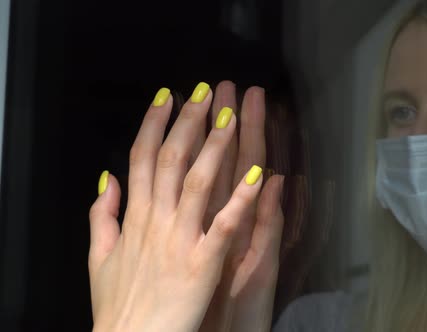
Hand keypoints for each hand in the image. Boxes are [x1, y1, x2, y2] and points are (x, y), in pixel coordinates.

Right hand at [88, 83, 282, 331]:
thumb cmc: (117, 305)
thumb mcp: (98, 257)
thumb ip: (103, 215)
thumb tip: (106, 179)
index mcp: (136, 217)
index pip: (143, 158)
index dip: (154, 123)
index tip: (168, 95)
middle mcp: (157, 220)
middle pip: (171, 159)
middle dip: (189, 121)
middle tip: (207, 89)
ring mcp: (181, 239)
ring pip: (199, 182)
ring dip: (216, 146)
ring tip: (233, 115)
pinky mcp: (204, 262)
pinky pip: (225, 225)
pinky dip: (241, 199)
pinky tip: (259, 175)